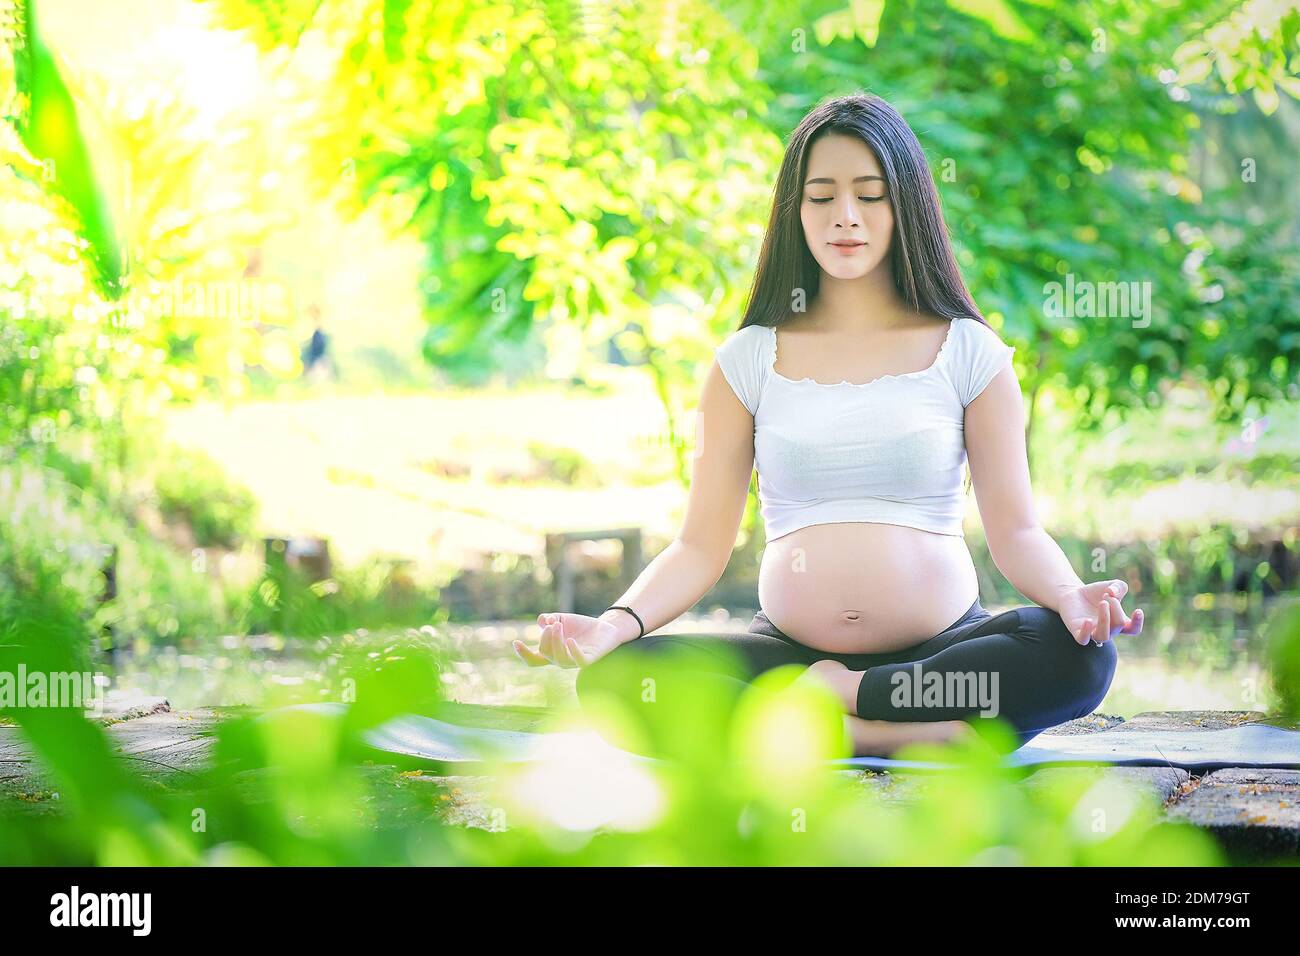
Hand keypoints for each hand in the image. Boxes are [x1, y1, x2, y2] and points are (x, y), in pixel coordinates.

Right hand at [512, 612, 627, 668]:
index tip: (516, 642)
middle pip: (545, 653)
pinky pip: (579, 660)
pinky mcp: (588, 660)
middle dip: (545, 637)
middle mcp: (560, 659)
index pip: (534, 660)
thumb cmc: (581, 626)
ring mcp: (574, 661)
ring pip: (559, 658)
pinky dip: (573, 651)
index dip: (523, 654)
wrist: (605, 627)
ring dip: (556, 641)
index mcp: (552, 652)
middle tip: (552, 624)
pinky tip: (570, 640)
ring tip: (558, 626)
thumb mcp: (562, 619)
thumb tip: (542, 621)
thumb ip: (549, 619)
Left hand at [1057, 579, 1143, 645]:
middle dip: (1115, 607)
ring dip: (1105, 619)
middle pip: (1118, 625)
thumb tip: (1113, 593)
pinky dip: (1086, 632)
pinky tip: (1088, 620)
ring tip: (1102, 603)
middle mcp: (1108, 630)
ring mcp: (1093, 632)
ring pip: (1103, 636)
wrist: (1073, 593)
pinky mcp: (1078, 632)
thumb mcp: (1111, 585)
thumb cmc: (1095, 593)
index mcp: (1119, 622)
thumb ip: (1119, 586)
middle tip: (1106, 595)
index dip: (1137, 623)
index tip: (1137, 610)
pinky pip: (1083, 639)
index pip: (1133, 629)